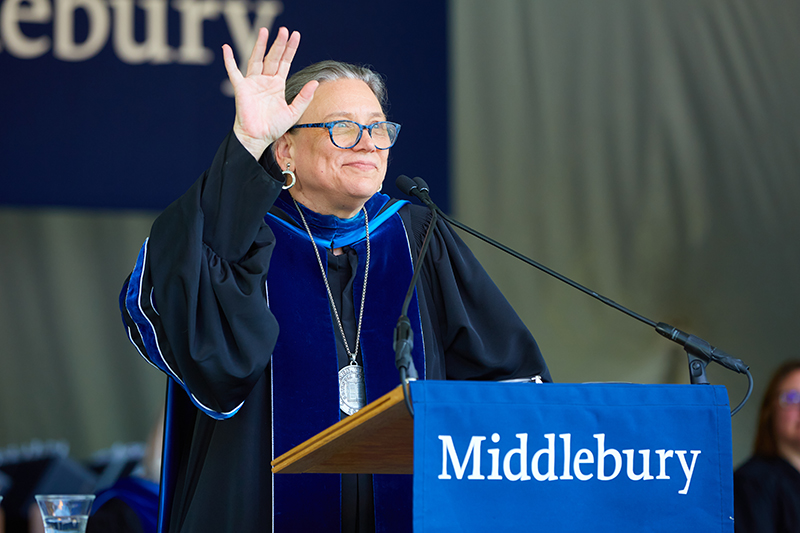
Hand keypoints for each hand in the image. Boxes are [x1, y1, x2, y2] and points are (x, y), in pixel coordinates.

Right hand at [222, 27, 317, 159]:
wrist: (258, 137)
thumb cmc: (273, 127)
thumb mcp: (293, 112)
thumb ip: (304, 97)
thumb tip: (315, 83)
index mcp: (277, 85)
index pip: (285, 62)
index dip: (290, 49)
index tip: (295, 35)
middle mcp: (265, 80)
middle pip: (272, 57)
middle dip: (278, 44)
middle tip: (284, 30)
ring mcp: (253, 83)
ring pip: (256, 59)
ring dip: (259, 45)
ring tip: (264, 30)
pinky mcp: (241, 88)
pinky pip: (233, 72)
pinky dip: (229, 60)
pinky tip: (226, 48)